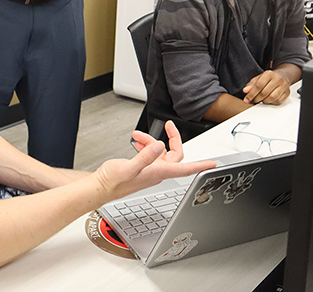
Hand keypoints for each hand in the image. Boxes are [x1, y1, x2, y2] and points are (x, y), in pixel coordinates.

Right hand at [96, 121, 214, 200]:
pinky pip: (151, 154)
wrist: (100, 187)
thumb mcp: (128, 167)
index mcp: (158, 172)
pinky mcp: (143, 168)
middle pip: (175, 154)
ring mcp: (150, 170)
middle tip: (168, 125)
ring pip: (161, 152)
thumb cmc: (112, 182)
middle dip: (172, 138)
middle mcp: (157, 172)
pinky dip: (146, 145)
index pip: (185, 169)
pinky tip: (137, 142)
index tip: (213, 164)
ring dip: (152, 141)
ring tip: (137, 135)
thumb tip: (160, 146)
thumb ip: (144, 157)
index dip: (200, 166)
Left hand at [242, 70, 290, 105]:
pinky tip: (268, 100)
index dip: (251, 94)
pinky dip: (272, 103)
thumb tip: (245, 91)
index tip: (246, 99)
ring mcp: (284, 86)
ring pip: (272, 98)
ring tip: (261, 100)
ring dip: (264, 101)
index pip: (259, 85)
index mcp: (269, 73)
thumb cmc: (269, 78)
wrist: (283, 75)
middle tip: (253, 101)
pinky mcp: (287, 92)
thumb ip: (251, 85)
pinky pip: (278, 101)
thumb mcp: (258, 78)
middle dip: (256, 99)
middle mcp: (278, 79)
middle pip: (265, 92)